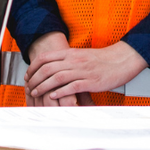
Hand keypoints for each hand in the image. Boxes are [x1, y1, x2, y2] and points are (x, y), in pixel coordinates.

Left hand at [25, 41, 143, 102]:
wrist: (122, 60)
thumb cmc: (103, 59)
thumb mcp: (82, 56)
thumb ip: (68, 60)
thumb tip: (53, 67)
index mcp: (71, 53)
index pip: (45, 57)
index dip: (33, 67)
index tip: (28, 75)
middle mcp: (75, 60)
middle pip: (48, 68)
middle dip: (35, 79)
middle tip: (29, 87)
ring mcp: (82, 71)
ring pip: (57, 78)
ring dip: (44, 86)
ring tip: (36, 93)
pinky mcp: (91, 82)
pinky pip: (72, 87)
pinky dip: (60, 92)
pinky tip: (53, 96)